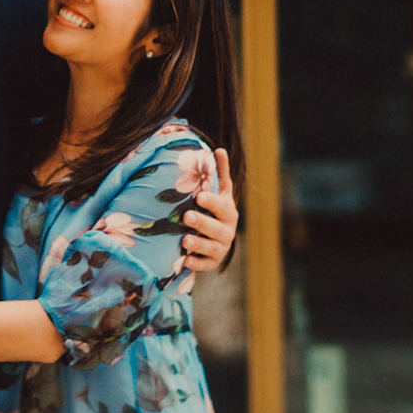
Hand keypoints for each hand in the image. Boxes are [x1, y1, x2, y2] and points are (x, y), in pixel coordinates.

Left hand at [181, 147, 238, 271]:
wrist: (217, 239)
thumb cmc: (214, 210)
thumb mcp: (219, 192)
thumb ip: (220, 173)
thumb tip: (220, 148)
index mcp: (228, 212)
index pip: (222, 206)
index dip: (212, 202)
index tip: (199, 196)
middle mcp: (227, 231)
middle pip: (216, 228)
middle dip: (202, 222)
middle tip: (187, 216)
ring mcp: (220, 248)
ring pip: (211, 247)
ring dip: (198, 243)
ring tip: (184, 240)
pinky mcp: (212, 262)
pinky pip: (204, 265)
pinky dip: (196, 263)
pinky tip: (185, 261)